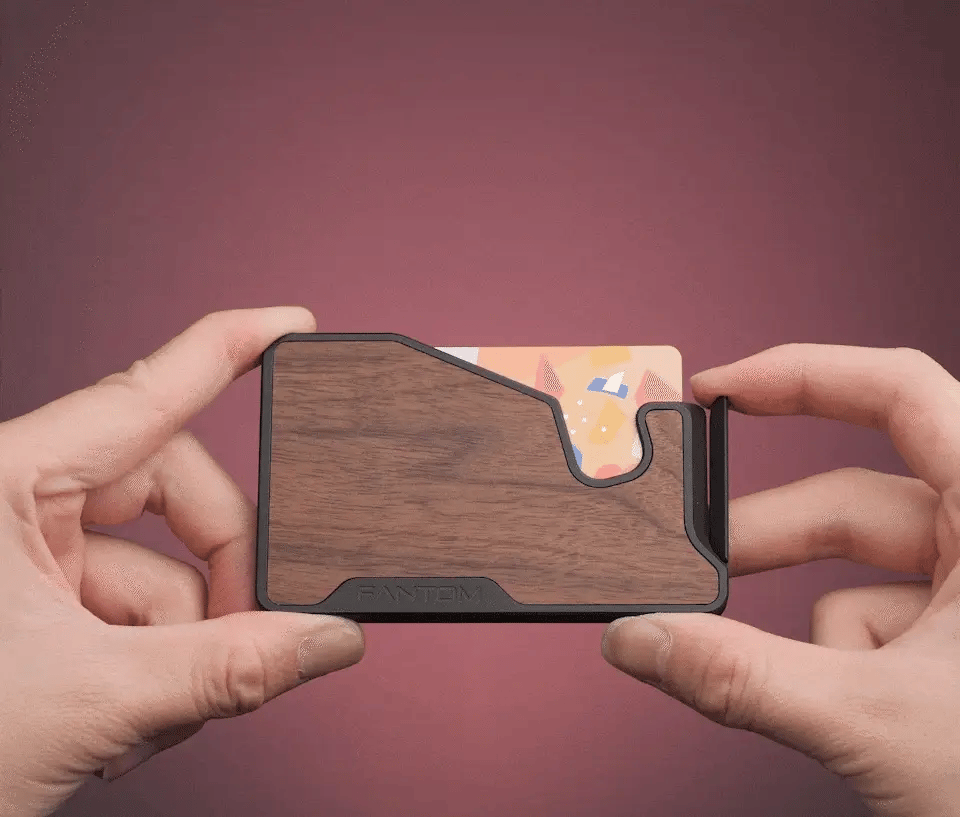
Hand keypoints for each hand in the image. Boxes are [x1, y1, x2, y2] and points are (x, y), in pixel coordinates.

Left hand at [0, 308, 364, 816]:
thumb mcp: (87, 697)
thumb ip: (225, 667)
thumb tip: (327, 639)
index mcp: (6, 480)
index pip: (143, 394)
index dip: (227, 349)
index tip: (292, 327)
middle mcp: (20, 503)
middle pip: (176, 497)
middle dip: (223, 573)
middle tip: (256, 634)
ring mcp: (35, 558)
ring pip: (166, 570)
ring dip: (187, 644)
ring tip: (154, 717)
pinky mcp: (46, 609)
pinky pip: (143, 613)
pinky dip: (160, 666)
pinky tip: (130, 723)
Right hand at [601, 344, 959, 815]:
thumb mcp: (879, 719)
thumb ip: (742, 676)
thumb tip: (640, 640)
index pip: (899, 391)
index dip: (801, 374)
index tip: (718, 390)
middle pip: (855, 499)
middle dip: (768, 538)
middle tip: (694, 560)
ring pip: (863, 574)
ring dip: (818, 631)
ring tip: (806, 691)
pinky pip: (883, 626)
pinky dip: (851, 664)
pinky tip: (865, 717)